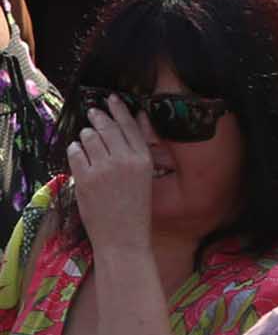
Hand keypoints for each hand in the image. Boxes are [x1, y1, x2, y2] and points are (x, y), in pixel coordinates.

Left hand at [67, 96, 155, 254]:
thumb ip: (138, 149)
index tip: (112, 99)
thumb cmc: (135, 208)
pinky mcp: (85, 179)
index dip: (119, 109)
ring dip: (85, 134)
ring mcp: (103, 169)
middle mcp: (124, 160)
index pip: (129, 125)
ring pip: (90, 138)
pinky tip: (76, 150)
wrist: (122, 236)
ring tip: (85, 135)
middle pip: (108, 128)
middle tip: (93, 111)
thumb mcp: (145, 175)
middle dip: (99, 117)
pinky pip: (76, 154)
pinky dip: (74, 149)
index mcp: (143, 158)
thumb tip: (135, 121)